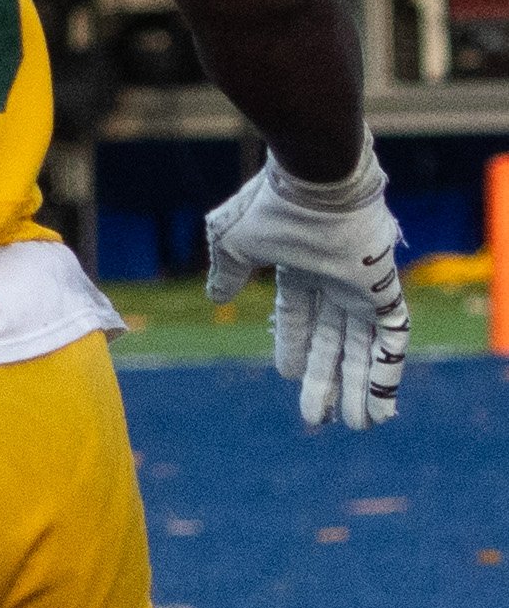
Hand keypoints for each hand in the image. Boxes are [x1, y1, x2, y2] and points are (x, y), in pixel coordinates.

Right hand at [199, 147, 405, 432]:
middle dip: (326, 380)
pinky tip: (381, 403)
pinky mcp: (384, 292)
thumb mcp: (234, 242)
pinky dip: (386, 372)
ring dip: (359, 388)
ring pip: (363, 348)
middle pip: (332, 342)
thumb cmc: (272, 206)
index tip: (289, 377)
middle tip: (318, 420)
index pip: (299, 316)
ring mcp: (362, 287)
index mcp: (301, 267)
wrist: (314, 180)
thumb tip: (216, 297)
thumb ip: (227, 272)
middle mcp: (334, 281)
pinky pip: (391, 339)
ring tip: (358, 426)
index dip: (294, 347)